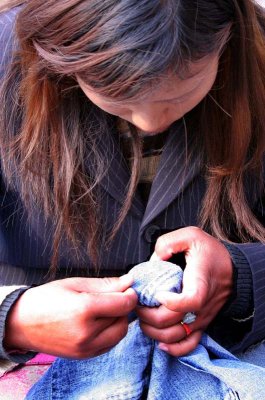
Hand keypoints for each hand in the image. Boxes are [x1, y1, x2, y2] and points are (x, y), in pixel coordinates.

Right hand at [4, 275, 136, 358]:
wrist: (23, 323)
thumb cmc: (47, 298)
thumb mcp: (76, 284)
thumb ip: (105, 284)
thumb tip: (129, 281)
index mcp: (84, 310)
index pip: (123, 304)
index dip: (131, 294)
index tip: (129, 288)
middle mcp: (87, 333)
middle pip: (124, 319)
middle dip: (123, 307)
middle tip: (114, 297)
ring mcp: (85, 348)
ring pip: (119, 333)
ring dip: (118, 320)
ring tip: (105, 310)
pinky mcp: (84, 356)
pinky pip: (109, 344)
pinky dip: (111, 333)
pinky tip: (99, 322)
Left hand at [136, 227, 232, 355]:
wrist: (231, 268)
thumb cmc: (209, 253)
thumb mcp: (191, 235)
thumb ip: (168, 242)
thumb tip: (154, 259)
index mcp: (200, 282)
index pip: (190, 301)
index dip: (171, 302)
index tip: (157, 293)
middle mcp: (201, 305)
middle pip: (173, 322)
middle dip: (147, 315)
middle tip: (137, 302)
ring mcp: (201, 318)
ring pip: (175, 337)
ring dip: (152, 331)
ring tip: (142, 316)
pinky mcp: (200, 325)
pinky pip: (188, 346)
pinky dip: (172, 348)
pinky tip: (159, 341)